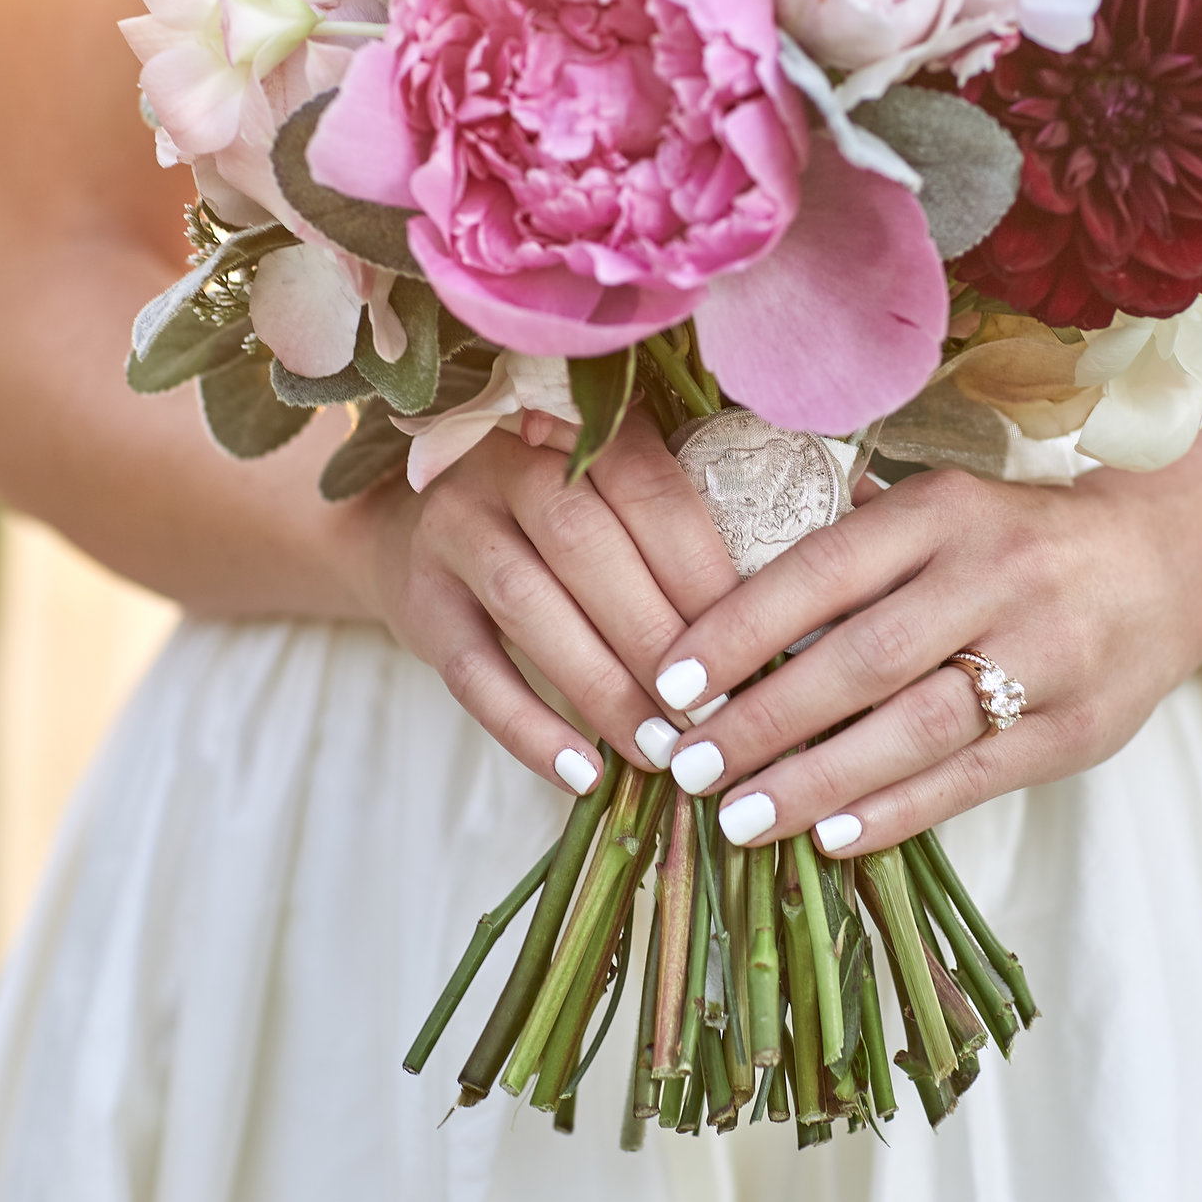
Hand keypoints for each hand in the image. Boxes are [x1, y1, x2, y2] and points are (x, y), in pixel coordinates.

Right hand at [361, 410, 739, 794]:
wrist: (412, 531)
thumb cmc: (557, 524)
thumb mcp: (614, 498)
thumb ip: (684, 530)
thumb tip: (789, 608)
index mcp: (579, 429)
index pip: (649, 489)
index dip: (703, 571)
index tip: (756, 647)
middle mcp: (507, 463)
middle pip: (586, 545)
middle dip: (658, 636)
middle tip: (713, 713)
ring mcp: (454, 528)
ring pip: (528, 605)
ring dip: (603, 686)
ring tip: (661, 749)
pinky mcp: (419, 600)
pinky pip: (472, 671)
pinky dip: (528, 727)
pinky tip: (582, 772)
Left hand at [642, 466, 1201, 854]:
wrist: (1170, 566)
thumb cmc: (1017, 541)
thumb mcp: (941, 510)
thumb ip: (849, 546)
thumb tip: (711, 590)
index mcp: (946, 510)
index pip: (822, 569)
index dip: (739, 629)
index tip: (667, 684)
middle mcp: (998, 575)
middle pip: (862, 658)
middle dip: (761, 720)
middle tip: (684, 766)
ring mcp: (1046, 655)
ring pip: (914, 728)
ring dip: (816, 781)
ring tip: (738, 818)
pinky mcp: (1076, 729)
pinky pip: (971, 778)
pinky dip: (896, 811)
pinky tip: (830, 839)